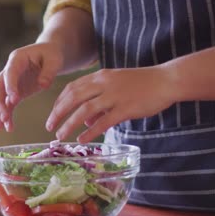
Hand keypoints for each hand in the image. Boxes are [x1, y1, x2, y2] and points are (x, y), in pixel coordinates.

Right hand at [0, 43, 62, 131]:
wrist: (48, 55)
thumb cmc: (51, 55)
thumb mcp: (54, 60)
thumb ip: (49, 72)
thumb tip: (42, 85)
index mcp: (17, 59)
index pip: (9, 72)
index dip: (10, 85)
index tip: (14, 99)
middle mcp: (8, 70)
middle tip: (4, 117)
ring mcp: (9, 82)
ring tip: (1, 127)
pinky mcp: (13, 92)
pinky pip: (5, 105)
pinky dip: (5, 116)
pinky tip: (8, 128)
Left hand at [45, 66, 175, 142]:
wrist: (166, 80)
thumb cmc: (142, 84)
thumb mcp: (116, 87)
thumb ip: (100, 102)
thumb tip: (87, 123)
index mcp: (100, 76)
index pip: (72, 88)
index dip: (59, 102)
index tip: (52, 114)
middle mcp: (104, 84)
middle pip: (73, 98)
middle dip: (58, 113)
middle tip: (49, 126)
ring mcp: (114, 95)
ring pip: (84, 111)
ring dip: (69, 124)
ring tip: (60, 136)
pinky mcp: (125, 108)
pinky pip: (103, 122)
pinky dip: (90, 131)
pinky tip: (81, 139)